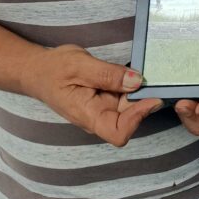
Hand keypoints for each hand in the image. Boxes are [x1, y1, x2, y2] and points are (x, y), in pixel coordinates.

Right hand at [26, 44, 161, 146]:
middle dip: (145, 99)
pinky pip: (126, 94)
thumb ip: (107, 74)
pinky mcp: (107, 97)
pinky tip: (139, 69)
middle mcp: (99, 116)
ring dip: (142, 90)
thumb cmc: (53, 70)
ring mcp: (104, 107)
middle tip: (160, 77)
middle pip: (130, 116)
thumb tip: (136, 80)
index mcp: (89, 116)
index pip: (118, 133)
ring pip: (131, 104)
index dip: (137, 118)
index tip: (151, 97)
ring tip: (153, 70)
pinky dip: (134, 83)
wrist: (38, 70)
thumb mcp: (79, 65)